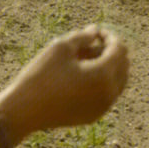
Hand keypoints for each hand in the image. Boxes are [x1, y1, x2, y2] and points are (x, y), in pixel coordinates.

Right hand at [0, 25, 128, 147]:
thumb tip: (95, 31)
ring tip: (83, 58)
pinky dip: (101, 81)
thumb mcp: (60, 48)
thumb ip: (82, 36)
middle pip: (123, 66)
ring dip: (107, 66)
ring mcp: (103, 107)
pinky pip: (107, 94)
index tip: (96, 31)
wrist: (24, 111)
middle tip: (91, 43)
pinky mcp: (93, 116)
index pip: (119, 50)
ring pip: (117, 81)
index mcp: (104, 76)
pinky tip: (80, 75)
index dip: (110, 36)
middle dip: (111, 51)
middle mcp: (109, 94)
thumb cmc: (41, 75)